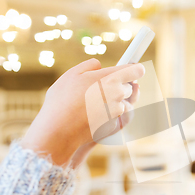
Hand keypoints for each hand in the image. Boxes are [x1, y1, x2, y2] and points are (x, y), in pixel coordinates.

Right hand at [22, 59, 144, 165]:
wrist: (59, 130)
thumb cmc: (62, 100)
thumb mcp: (72, 74)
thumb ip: (90, 65)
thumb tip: (99, 65)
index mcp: (110, 78)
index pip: (136, 71)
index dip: (135, 69)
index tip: (134, 69)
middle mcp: (118, 94)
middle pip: (128, 87)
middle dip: (118, 87)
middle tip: (99, 89)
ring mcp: (117, 111)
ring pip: (121, 103)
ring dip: (112, 102)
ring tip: (91, 104)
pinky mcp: (114, 125)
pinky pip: (115, 118)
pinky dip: (107, 116)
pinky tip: (91, 116)